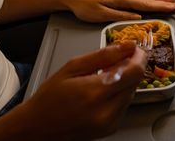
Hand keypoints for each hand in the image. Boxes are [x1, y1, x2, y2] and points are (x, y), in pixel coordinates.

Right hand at [7, 42, 145, 140]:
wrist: (36, 127)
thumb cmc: (49, 97)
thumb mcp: (73, 67)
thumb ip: (104, 55)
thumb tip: (128, 46)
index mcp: (96, 92)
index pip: (135, 71)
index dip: (139, 57)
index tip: (135, 49)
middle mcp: (106, 110)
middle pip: (135, 82)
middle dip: (130, 68)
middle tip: (115, 61)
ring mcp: (110, 122)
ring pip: (131, 93)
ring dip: (124, 81)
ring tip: (103, 77)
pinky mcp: (110, 128)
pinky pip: (124, 105)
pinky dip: (118, 95)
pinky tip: (102, 92)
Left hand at [63, 0, 174, 22]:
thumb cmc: (85, 7)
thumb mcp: (102, 14)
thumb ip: (120, 15)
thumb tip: (137, 16)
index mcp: (122, 0)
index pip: (146, 4)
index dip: (161, 7)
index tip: (174, 7)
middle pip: (148, 0)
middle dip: (164, 3)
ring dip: (158, 0)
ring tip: (170, 0)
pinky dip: (148, 0)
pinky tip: (150, 1)